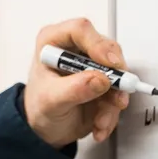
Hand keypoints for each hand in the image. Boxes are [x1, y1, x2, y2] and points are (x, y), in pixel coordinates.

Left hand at [23, 17, 131, 147]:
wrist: (45, 128)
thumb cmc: (39, 107)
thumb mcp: (50, 100)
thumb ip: (73, 89)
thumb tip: (99, 79)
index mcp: (54, 42)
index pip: (80, 30)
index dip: (97, 44)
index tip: (109, 64)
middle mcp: (76, 50)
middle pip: (107, 50)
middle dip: (115, 77)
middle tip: (116, 96)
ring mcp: (92, 66)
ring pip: (117, 74)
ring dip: (113, 101)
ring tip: (101, 120)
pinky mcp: (104, 83)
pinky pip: (118, 93)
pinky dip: (112, 112)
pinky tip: (100, 124)